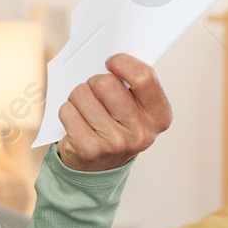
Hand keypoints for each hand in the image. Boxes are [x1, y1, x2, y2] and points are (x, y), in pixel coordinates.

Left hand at [55, 53, 171, 172]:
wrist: (100, 167)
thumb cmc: (118, 125)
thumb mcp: (137, 107)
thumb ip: (134, 83)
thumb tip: (113, 59)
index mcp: (160, 116)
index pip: (144, 77)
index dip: (122, 63)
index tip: (111, 63)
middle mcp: (141, 133)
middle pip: (107, 83)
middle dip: (95, 81)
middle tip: (96, 93)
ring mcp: (115, 143)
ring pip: (82, 94)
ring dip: (79, 97)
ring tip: (86, 110)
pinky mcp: (89, 149)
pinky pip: (67, 111)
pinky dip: (67, 111)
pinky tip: (77, 122)